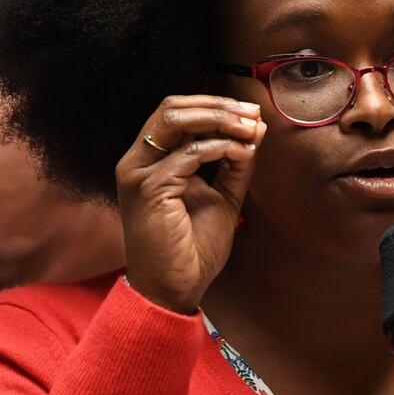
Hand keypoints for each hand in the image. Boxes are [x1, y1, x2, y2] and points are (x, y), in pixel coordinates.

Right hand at [116, 95, 266, 312]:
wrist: (174, 288)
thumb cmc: (193, 247)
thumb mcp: (223, 195)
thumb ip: (235, 162)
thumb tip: (255, 127)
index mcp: (151, 160)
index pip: (177, 112)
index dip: (215, 106)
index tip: (251, 112)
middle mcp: (138, 160)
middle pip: (172, 107)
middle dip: (218, 106)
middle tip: (252, 113)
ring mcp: (138, 173)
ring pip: (176, 121)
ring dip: (220, 120)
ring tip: (250, 128)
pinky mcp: (149, 189)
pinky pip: (188, 155)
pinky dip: (219, 148)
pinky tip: (242, 152)